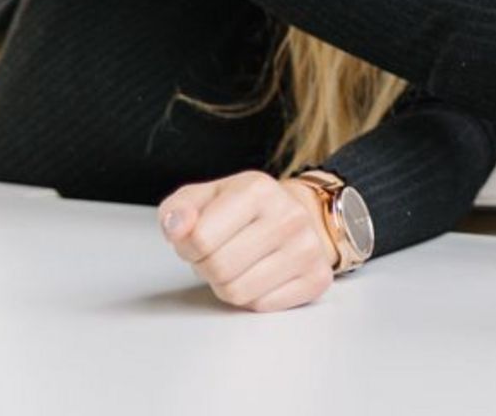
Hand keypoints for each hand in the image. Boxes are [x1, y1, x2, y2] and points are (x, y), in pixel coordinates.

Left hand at [157, 171, 336, 312]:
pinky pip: (262, 306)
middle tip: (220, 254)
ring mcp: (309, 248)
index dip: (188, 247)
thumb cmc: (241, 213)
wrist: (293, 217)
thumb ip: (178, 209)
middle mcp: (290, 216)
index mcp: (258, 190)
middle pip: (218, 269)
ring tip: (239, 265)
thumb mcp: (203, 199)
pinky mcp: (318, 277)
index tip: (200, 239)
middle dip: (207, 268)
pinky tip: (261, 276)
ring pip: (238, 293)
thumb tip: (177, 227)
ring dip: (228, 285)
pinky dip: (254, 298)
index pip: (199, 239)